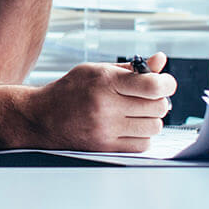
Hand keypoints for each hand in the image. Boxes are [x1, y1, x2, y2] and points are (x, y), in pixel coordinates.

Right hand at [18, 52, 175, 151]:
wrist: (42, 117)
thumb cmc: (70, 90)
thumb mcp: (97, 70)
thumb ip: (131, 68)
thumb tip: (160, 61)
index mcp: (105, 82)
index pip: (152, 85)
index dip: (167, 83)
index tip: (165, 83)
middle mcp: (106, 106)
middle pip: (158, 107)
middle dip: (158, 100)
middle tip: (147, 98)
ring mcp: (106, 129)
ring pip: (154, 127)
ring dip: (151, 119)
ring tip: (137, 113)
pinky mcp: (106, 147)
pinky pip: (143, 144)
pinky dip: (142, 136)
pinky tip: (130, 127)